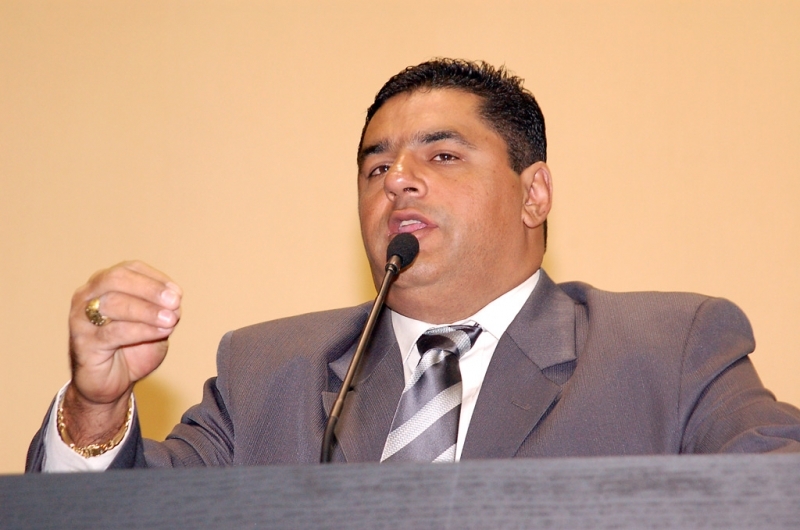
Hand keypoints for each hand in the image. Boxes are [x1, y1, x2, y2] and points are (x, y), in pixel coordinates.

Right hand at [63, 261, 181, 444]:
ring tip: (172, 320)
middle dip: (150, 289)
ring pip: (114, 303)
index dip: (156, 278)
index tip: (178, 293)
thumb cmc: (132, 349)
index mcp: (103, 284)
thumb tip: (174, 300)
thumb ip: (162, 310)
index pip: (129, 269)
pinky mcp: (83, 343)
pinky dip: (142, 329)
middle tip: (175, 302)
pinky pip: (114, 331)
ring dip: (148, 311)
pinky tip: (161, 332)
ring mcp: (80, 318)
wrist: (112, 384)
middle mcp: (87, 296)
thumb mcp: (154, 324)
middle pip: (117, 279)